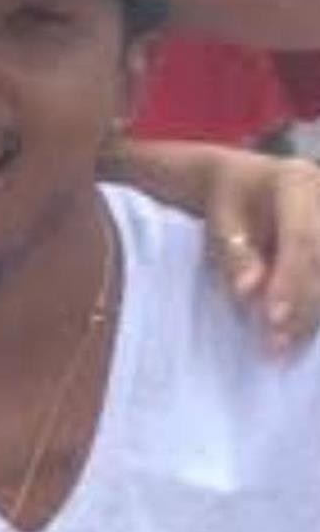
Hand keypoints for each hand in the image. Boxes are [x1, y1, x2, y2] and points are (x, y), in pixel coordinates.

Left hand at [203, 148, 319, 351]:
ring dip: (311, 316)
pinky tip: (298, 337)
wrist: (244, 181)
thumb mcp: (221, 220)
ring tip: (286, 350)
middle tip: (277, 346)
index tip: (273, 319)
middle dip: (303, 307)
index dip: (290, 281)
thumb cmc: (229, 200)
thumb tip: (249, 292)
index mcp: (295, 182)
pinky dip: (314, 311)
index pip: (301, 238)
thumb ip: (235, 253)